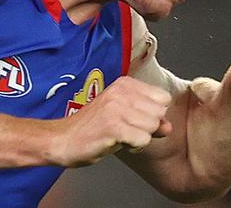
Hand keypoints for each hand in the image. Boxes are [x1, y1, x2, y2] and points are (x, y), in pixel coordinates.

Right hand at [50, 76, 171, 166]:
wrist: (62, 139)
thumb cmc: (92, 128)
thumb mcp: (123, 118)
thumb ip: (148, 120)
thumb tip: (168, 127)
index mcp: (124, 84)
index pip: (163, 97)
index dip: (154, 114)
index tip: (135, 119)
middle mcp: (121, 91)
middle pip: (160, 113)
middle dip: (148, 127)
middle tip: (126, 129)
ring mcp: (116, 107)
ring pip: (153, 126)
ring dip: (140, 138)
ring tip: (120, 136)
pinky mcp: (112, 125)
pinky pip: (143, 139)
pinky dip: (134, 146)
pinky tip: (117, 142)